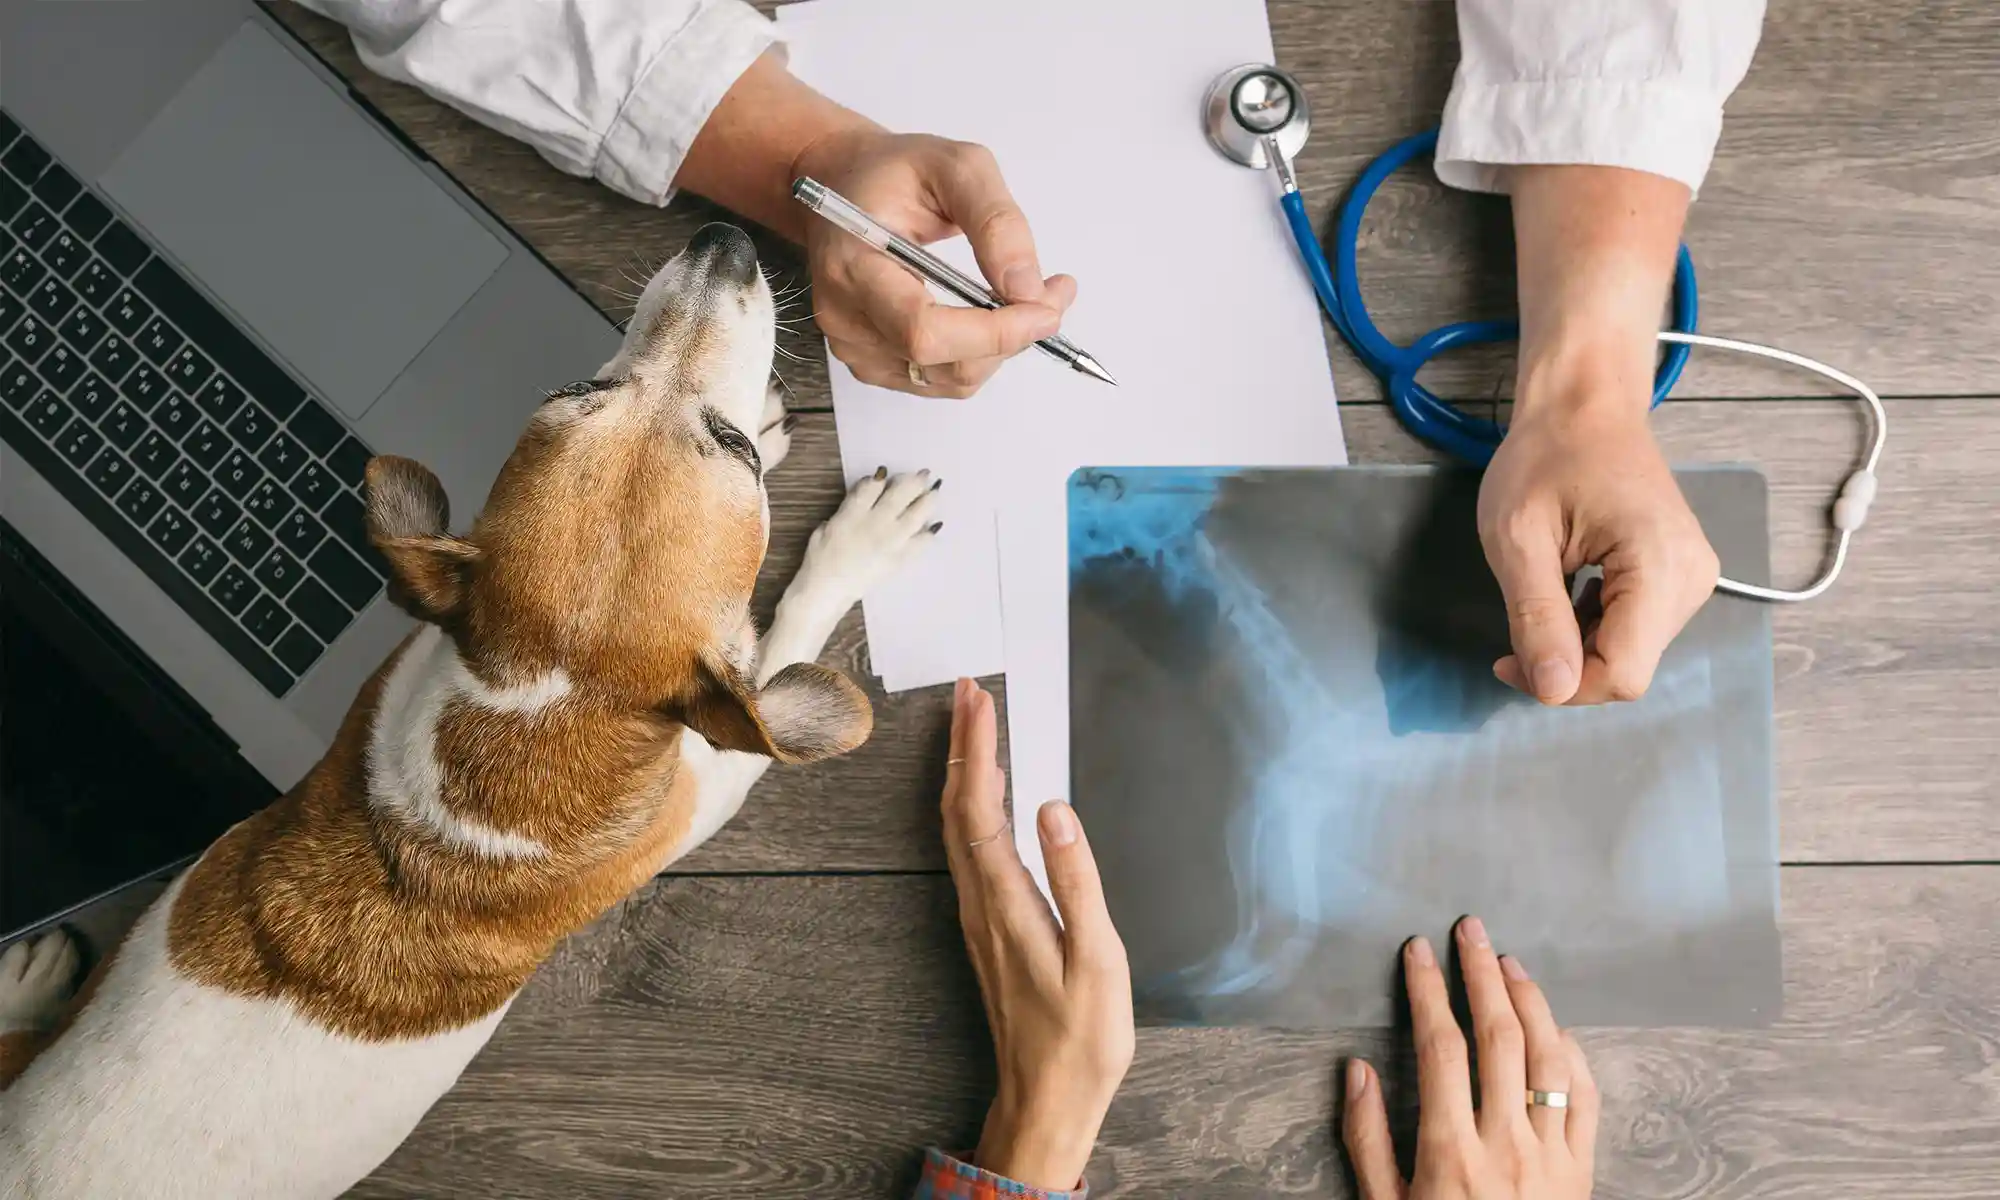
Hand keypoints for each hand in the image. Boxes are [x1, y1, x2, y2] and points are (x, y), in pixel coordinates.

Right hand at [793, 129, 1075, 397]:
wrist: (841, 188)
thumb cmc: (890, 172)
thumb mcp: (954, 166)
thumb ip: (995, 222)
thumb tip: (1027, 289)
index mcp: (852, 265)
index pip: (923, 330)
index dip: (992, 332)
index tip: (1045, 308)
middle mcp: (843, 317)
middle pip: (941, 364)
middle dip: (1011, 338)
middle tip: (1052, 295)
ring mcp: (854, 347)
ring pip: (949, 379)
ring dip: (1001, 348)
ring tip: (1025, 300)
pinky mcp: (870, 362)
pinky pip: (940, 379)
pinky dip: (978, 355)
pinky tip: (990, 317)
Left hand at [941, 678, 1132, 1189]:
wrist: (1047, 1097)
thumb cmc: (1081, 1038)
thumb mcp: (1097, 960)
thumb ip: (1076, 881)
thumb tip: (1054, 811)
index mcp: (1006, 903)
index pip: (980, 809)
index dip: (977, 750)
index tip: (979, 699)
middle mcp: (980, 904)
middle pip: (958, 809)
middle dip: (963, 746)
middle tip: (969, 692)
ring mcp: (977, 917)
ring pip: (956, 828)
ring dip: (964, 773)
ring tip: (974, 728)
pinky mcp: (986, 928)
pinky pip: (966, 851)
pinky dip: (971, 807)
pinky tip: (985, 798)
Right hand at [1343, 917, 1598, 1199]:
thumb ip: (1368, 1140)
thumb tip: (1356, 1070)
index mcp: (1451, 1152)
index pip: (1440, 1048)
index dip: (1428, 991)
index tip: (1418, 951)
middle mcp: (1507, 1145)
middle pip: (1500, 1037)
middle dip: (1481, 974)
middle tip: (1470, 929)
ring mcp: (1552, 1157)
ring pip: (1551, 1059)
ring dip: (1531, 1001)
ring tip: (1510, 963)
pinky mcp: (1583, 1172)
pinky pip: (1587, 1101)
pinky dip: (1574, 1056)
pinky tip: (1557, 1030)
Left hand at [1477, 395, 1718, 704]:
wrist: (1586, 406)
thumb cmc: (1545, 458)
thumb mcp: (1518, 538)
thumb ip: (1537, 617)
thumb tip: (1554, 692)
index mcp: (1660, 565)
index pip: (1624, 674)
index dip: (1564, 686)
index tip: (1507, 661)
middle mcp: (1692, 580)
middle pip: (1629, 668)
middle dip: (1566, 667)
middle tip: (1514, 633)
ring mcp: (1693, 580)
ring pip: (1631, 655)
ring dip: (1578, 647)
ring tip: (1543, 597)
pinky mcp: (1682, 578)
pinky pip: (1637, 631)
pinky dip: (1594, 630)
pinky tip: (1568, 595)